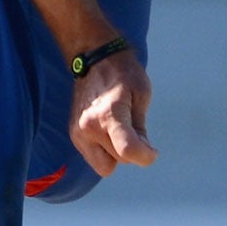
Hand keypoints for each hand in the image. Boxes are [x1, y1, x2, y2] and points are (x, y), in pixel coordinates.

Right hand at [70, 52, 158, 177]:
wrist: (94, 59)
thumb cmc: (123, 74)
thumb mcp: (141, 95)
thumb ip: (141, 128)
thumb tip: (143, 153)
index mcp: (109, 114)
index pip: (128, 150)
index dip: (146, 157)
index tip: (153, 151)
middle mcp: (89, 127)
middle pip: (119, 159)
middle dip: (132, 152)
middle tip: (136, 131)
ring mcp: (78, 133)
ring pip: (105, 165)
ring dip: (117, 155)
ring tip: (120, 132)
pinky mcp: (74, 135)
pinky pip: (94, 158)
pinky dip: (105, 151)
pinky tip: (108, 131)